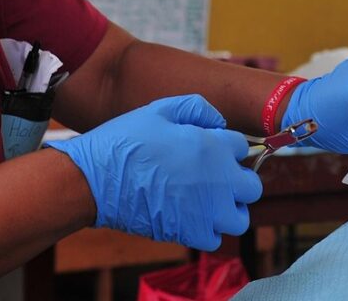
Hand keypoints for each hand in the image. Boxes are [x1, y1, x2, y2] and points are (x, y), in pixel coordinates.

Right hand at [45, 95, 262, 250]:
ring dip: (228, 209)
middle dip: (237, 180)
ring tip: (207, 201)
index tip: (210, 149)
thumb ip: (196, 109)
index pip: (241, 147)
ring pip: (239, 217)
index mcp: (213, 147)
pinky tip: (191, 216)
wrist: (96, 180)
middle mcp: (218, 181)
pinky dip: (208, 230)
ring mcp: (207, 211)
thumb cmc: (125, 141)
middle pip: (251, 186)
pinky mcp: (190, 233)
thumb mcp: (160, 110)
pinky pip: (215, 238)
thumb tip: (218, 122)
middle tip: (214, 177)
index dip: (225, 146)